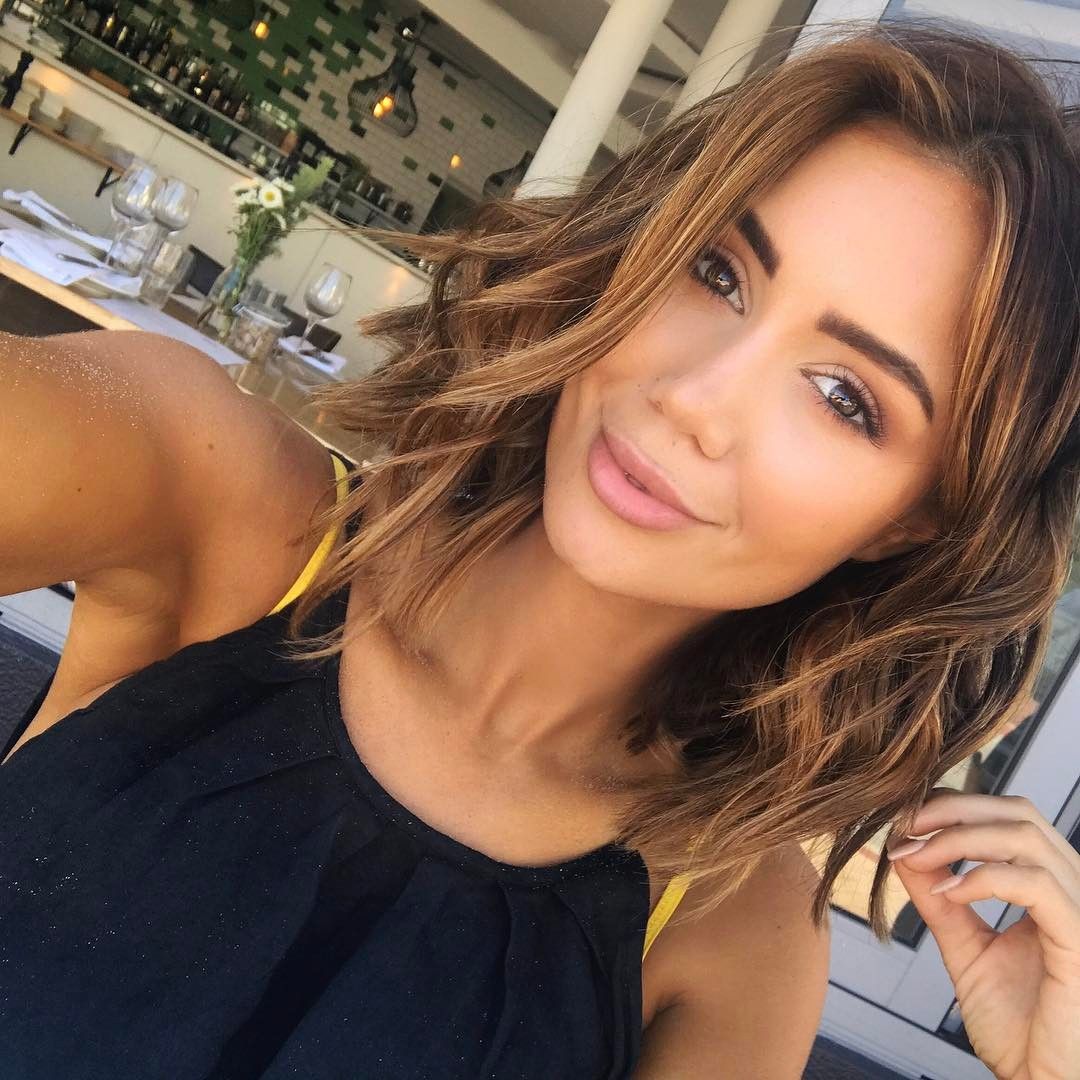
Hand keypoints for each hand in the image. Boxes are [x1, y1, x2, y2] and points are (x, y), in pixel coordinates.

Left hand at [887, 789, 1079, 1079]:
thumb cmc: (1019, 1030)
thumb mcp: (966, 949)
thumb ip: (940, 900)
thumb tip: (905, 851)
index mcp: (1052, 889)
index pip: (1009, 818)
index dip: (954, 809)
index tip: (904, 825)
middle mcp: (1073, 892)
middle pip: (1019, 813)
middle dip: (954, 809)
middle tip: (905, 825)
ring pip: (1026, 838)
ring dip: (959, 838)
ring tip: (917, 856)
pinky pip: (1037, 885)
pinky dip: (984, 878)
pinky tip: (949, 894)